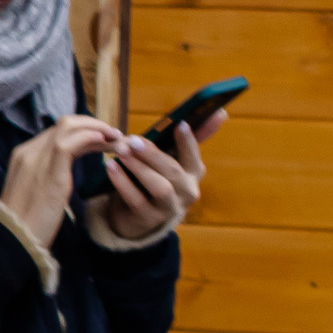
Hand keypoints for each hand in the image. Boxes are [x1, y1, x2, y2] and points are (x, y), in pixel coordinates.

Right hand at [0, 112, 131, 245]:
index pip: (58, 132)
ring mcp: (37, 160)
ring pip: (68, 127)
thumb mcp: (34, 192)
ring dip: (97, 129)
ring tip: (117, 139)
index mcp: (24, 156)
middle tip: (115, 136)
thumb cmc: (26, 224)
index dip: (84, 131)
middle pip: (65, 125)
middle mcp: (29, 152)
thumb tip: (63, 173)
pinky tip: (105, 142)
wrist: (14, 241)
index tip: (104, 140)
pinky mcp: (49, 173)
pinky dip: (90, 137)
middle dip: (93, 125)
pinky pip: (70, 143)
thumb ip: (46, 175)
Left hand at [94, 120, 202, 242]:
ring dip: (139, 168)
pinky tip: (111, 167)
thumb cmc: (155, 177)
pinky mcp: (148, 219)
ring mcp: (169, 208)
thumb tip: (220, 112)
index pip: (194, 155)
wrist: (136, 215)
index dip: (188, 141)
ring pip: (159, 187)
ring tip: (120, 152)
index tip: (181, 124)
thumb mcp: (169, 158)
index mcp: (193, 172)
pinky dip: (122, 182)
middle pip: (173, 171)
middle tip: (132, 140)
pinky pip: (136, 200)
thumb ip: (187, 138)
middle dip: (152, 154)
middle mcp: (187, 191)